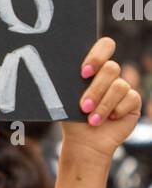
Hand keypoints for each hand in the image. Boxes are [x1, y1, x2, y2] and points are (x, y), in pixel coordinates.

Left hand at [61, 37, 141, 160]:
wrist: (83, 141)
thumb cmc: (72, 117)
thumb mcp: (66, 98)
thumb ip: (67, 81)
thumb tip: (55, 68)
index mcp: (94, 67)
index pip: (104, 46)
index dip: (97, 56)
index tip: (84, 73)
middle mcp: (110, 74)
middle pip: (111, 68)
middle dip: (96, 89)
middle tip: (83, 105)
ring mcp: (123, 87)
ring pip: (119, 86)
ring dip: (103, 105)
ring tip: (91, 120)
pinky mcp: (133, 101)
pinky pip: (130, 98)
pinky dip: (116, 111)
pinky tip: (109, 120)